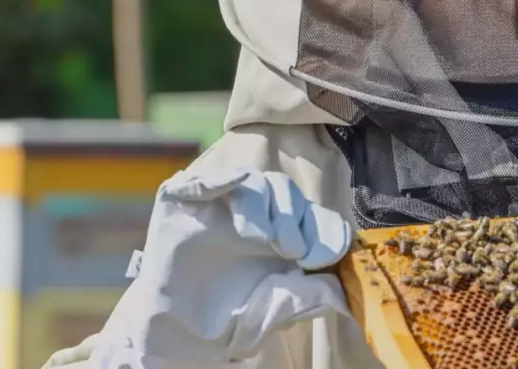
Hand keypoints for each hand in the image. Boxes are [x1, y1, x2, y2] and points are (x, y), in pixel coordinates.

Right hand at [91, 167, 353, 367]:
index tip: (321, 258)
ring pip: (253, 182)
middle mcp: (256, 215)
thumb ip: (303, 298)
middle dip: (294, 218)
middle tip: (292, 251)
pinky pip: (202, 181)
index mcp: (285, 237)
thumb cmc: (227, 323)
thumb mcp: (271, 314)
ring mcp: (218, 207)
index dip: (323, 231)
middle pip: (285, 191)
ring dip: (263, 205)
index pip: (313, 217)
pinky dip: (218, 180)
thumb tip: (340, 292)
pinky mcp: (182, 205)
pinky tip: (233, 183)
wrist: (177, 337)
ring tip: (264, 240)